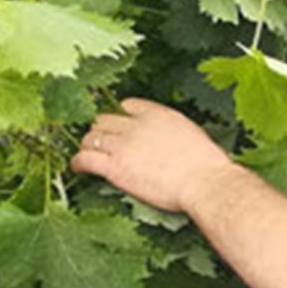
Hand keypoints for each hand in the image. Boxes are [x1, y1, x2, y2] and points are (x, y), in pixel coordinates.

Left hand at [71, 98, 235, 212]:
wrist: (205, 182)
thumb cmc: (208, 167)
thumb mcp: (193, 136)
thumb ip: (174, 133)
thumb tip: (170, 142)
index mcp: (159, 114)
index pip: (128, 105)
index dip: (121, 116)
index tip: (120, 124)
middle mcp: (137, 125)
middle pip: (105, 120)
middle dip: (101, 130)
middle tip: (100, 142)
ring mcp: (123, 145)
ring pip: (91, 138)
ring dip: (88, 146)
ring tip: (87, 154)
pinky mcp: (114, 166)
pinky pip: (85, 159)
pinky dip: (78, 163)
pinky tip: (78, 168)